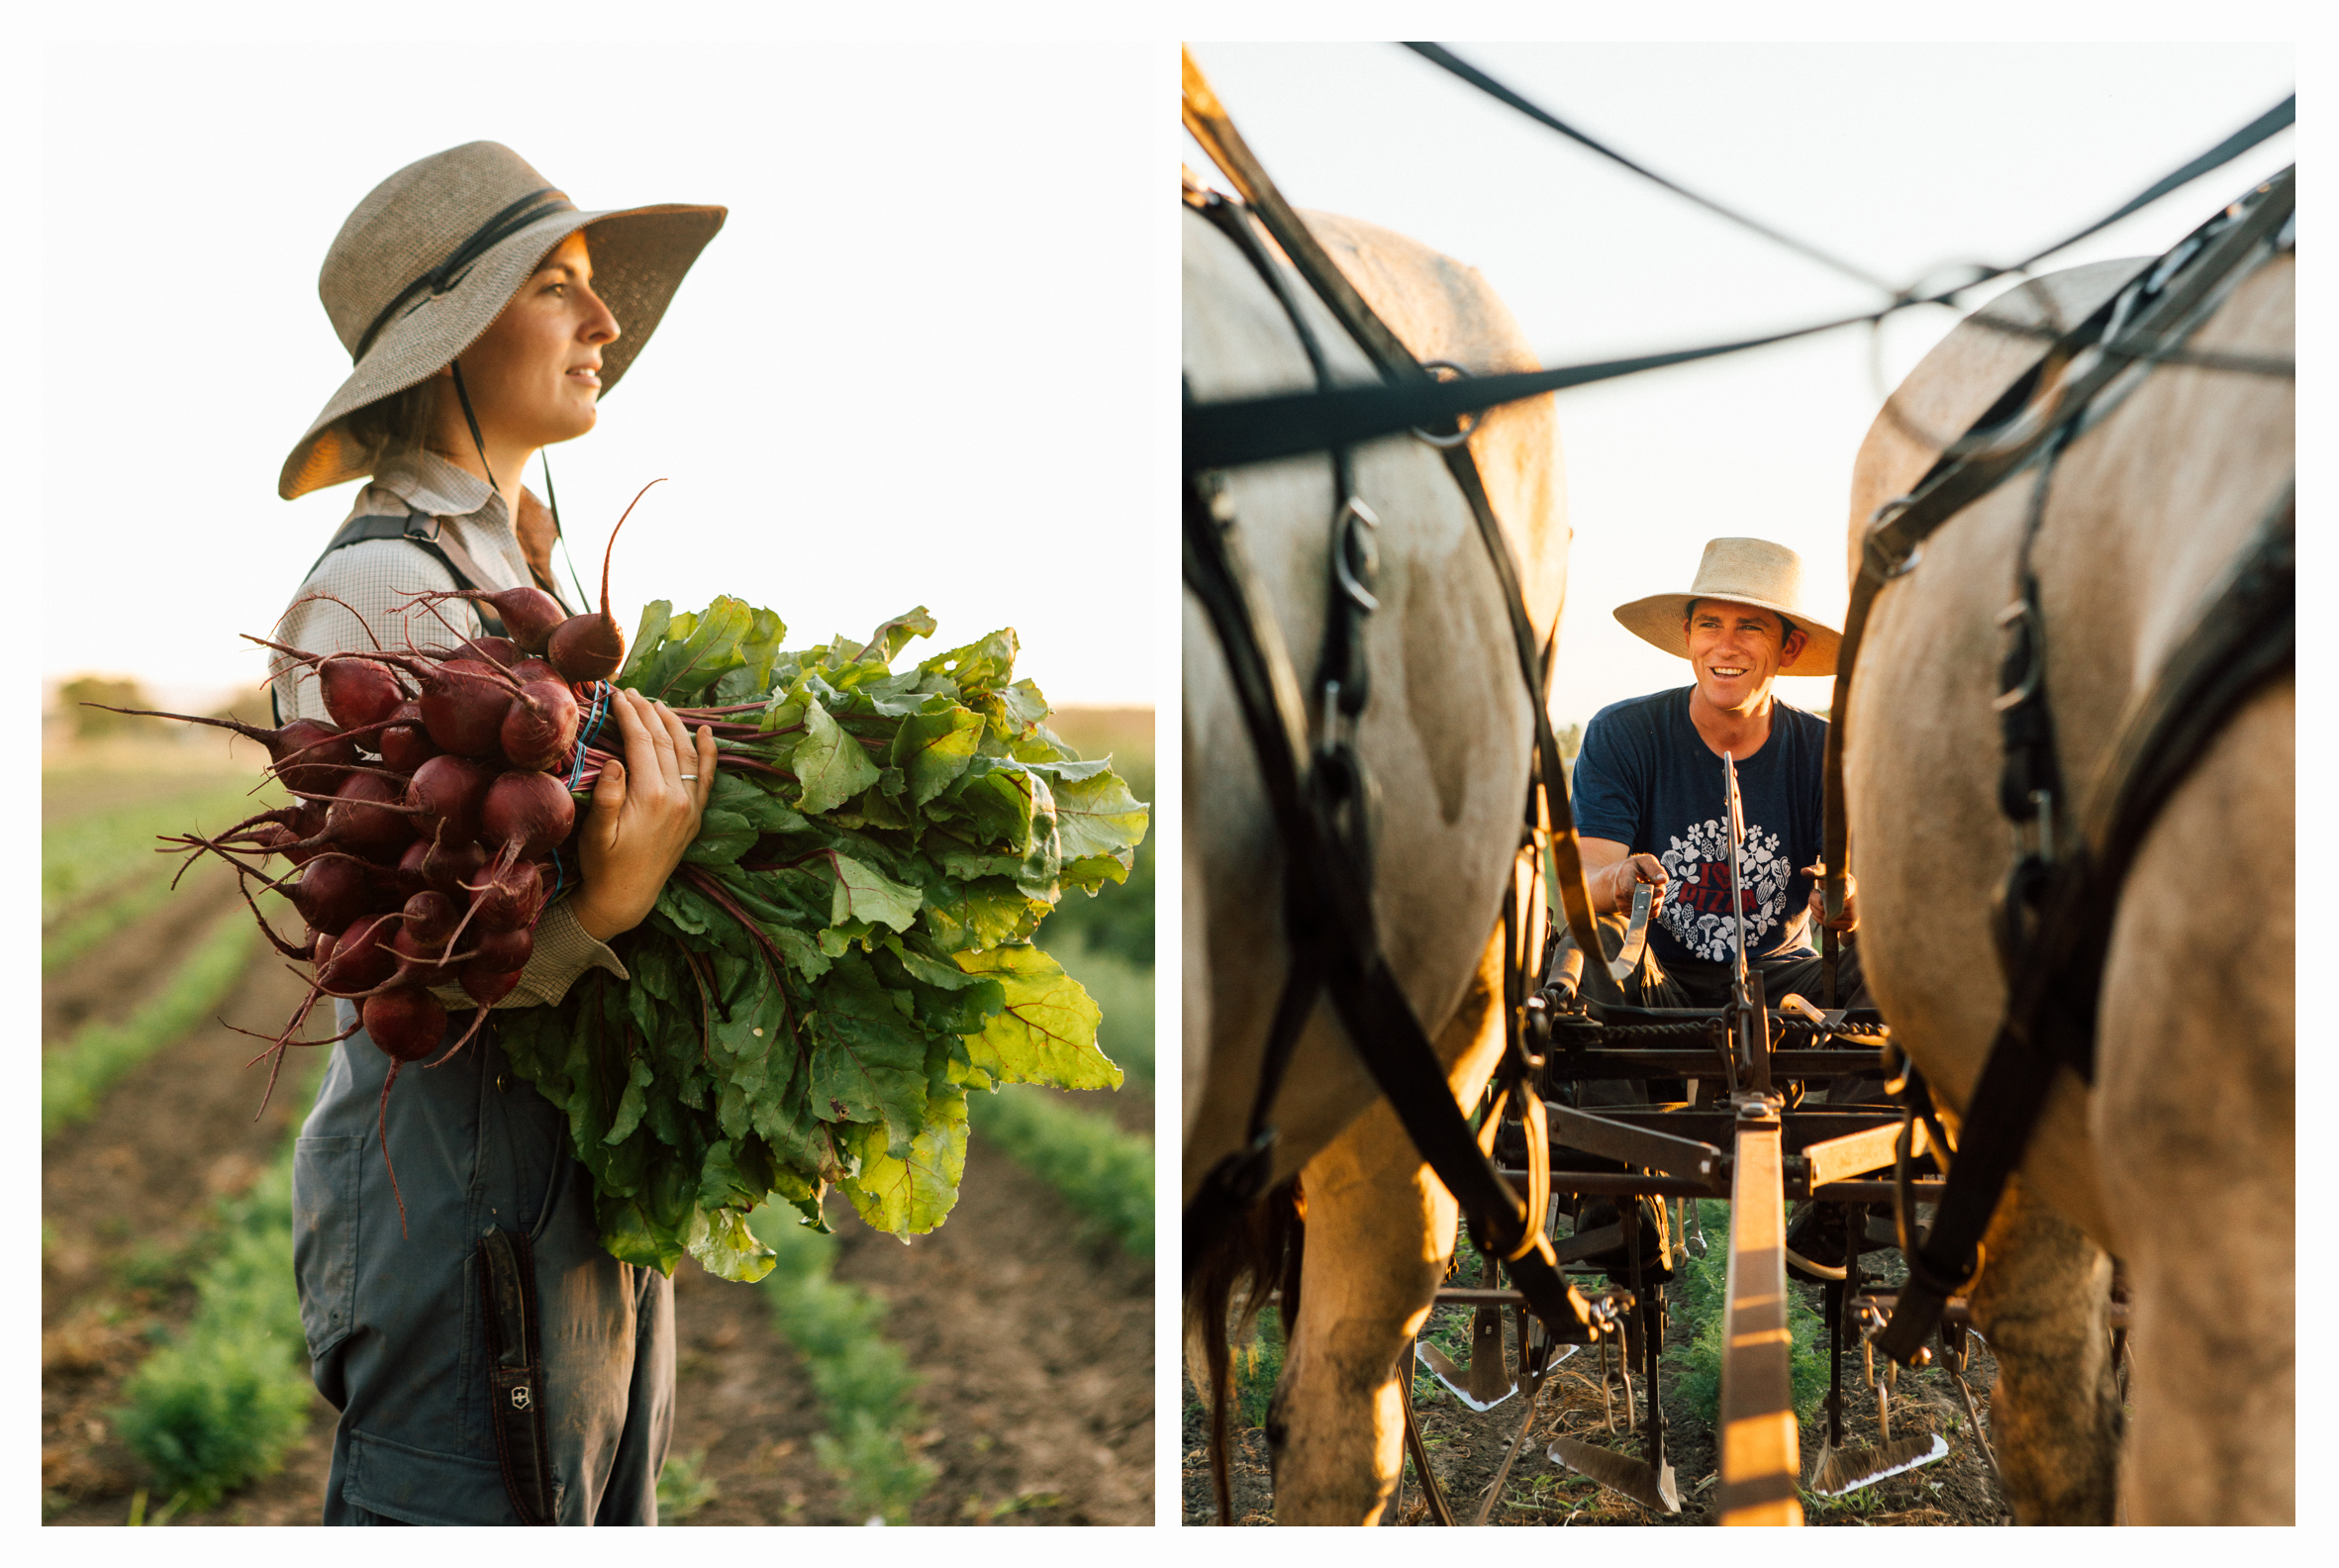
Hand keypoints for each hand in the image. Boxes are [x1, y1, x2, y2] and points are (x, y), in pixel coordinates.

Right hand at [573, 688, 716, 941]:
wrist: (627, 897)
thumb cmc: (604, 865)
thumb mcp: (596, 833)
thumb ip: (608, 796)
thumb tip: (616, 760)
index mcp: (652, 797)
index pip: (642, 743)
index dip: (629, 715)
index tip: (617, 695)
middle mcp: (677, 798)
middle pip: (665, 742)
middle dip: (648, 714)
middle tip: (632, 693)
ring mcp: (690, 806)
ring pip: (687, 753)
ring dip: (674, 725)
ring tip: (657, 705)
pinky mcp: (695, 815)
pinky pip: (707, 777)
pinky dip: (708, 752)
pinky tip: (706, 732)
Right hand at [1601, 853, 1667, 915]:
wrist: (1619, 878)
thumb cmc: (1636, 868)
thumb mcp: (1644, 861)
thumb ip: (1654, 869)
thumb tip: (1663, 880)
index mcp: (1622, 876)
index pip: (1630, 890)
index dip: (1647, 893)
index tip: (1661, 891)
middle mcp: (1619, 893)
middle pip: (1643, 901)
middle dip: (1657, 895)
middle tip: (1659, 885)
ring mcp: (1622, 905)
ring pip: (1648, 909)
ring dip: (1657, 901)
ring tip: (1652, 890)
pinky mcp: (1627, 913)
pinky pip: (1647, 915)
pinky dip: (1653, 908)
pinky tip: (1649, 898)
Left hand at [1803, 861, 1857, 933]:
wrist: (1849, 894)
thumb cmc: (1835, 880)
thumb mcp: (1827, 872)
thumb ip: (1816, 870)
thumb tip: (1803, 871)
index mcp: (1850, 886)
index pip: (1845, 892)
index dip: (1832, 897)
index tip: (1823, 897)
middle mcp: (1855, 903)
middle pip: (1825, 907)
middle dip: (1813, 900)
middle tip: (1814, 893)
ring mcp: (1854, 916)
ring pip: (1824, 917)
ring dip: (1814, 909)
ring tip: (1818, 900)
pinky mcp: (1850, 926)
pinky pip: (1828, 925)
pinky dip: (1819, 918)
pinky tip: (1822, 910)